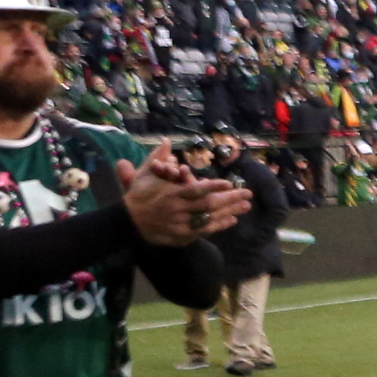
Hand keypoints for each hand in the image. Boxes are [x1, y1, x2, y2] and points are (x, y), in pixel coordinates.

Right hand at [112, 155, 247, 245]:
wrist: (127, 221)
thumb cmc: (138, 195)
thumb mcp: (146, 175)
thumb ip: (158, 158)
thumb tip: (166, 140)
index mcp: (170, 193)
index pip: (196, 189)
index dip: (214, 186)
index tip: (230, 183)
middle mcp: (177, 209)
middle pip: (208, 205)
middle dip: (230, 199)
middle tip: (248, 194)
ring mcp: (180, 224)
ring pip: (209, 218)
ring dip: (230, 212)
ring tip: (246, 206)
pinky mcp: (181, 235)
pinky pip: (204, 231)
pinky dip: (219, 225)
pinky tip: (232, 220)